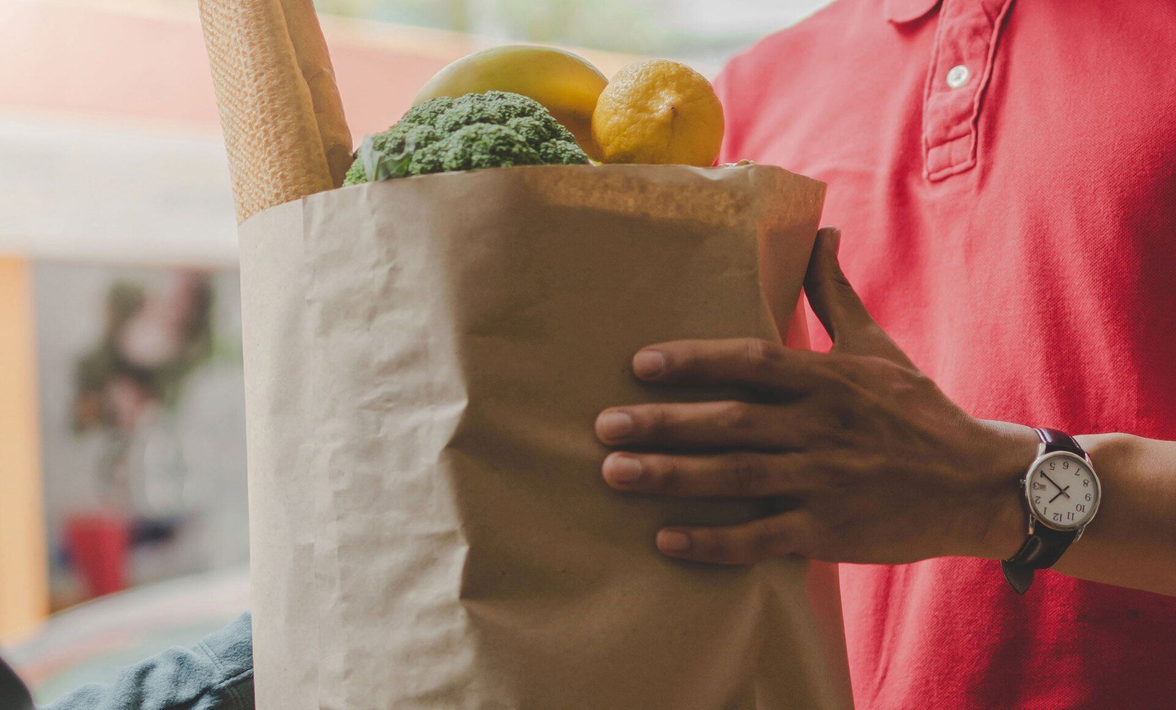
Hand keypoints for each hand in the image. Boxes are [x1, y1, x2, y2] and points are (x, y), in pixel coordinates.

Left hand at [595, 227, 1039, 565]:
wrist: (977, 483)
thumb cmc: (918, 411)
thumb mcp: (877, 345)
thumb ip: (834, 292)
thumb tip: (819, 231)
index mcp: (828, 379)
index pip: (751, 361)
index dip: (695, 361)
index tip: (641, 364)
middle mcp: (820, 427)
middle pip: (730, 423)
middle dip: (663, 424)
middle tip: (604, 427)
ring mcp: (824, 482)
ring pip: (736, 479)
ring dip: (672, 477)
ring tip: (615, 474)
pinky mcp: (829, 532)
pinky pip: (761, 539)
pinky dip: (714, 542)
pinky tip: (665, 538)